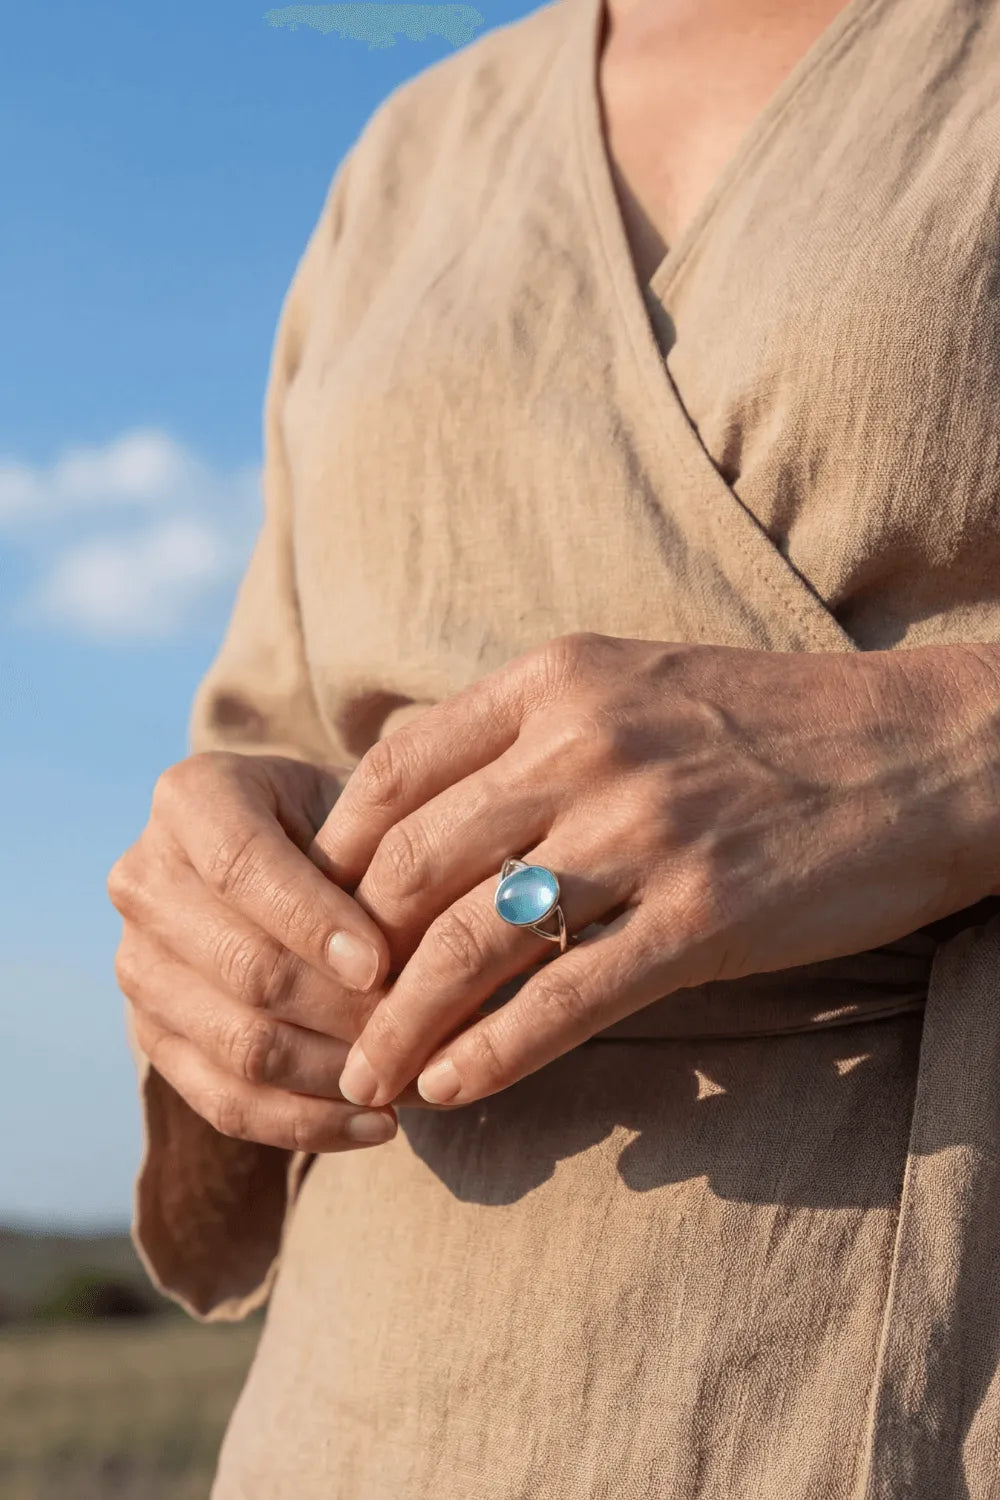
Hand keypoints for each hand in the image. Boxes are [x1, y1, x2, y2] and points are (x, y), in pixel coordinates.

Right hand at [108, 751, 445, 1155]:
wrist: (306, 852)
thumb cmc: (353, 824)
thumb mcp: (367, 809)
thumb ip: (378, 859)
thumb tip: (407, 960)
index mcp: (191, 797)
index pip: (244, 866)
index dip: (312, 921)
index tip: (380, 965)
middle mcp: (144, 877)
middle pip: (243, 966)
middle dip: (342, 1011)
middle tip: (419, 1033)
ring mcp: (138, 963)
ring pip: (236, 1043)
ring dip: (334, 1074)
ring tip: (410, 1081)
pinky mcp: (151, 1035)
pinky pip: (223, 1101)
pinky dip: (305, 1124)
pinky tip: (376, 1125)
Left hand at [315, 632, 999, 1108]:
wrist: (921, 751)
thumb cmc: (770, 723)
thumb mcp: (635, 681)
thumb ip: (530, 727)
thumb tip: (427, 807)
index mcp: (557, 679)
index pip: (394, 768)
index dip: (338, 855)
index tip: (323, 918)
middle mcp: (586, 745)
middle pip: (414, 863)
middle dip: (352, 957)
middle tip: (328, 1016)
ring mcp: (644, 832)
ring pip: (474, 940)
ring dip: (403, 1024)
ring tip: (370, 1080)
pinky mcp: (702, 918)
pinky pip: (565, 999)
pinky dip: (494, 1053)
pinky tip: (453, 1087)